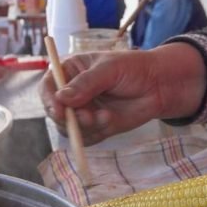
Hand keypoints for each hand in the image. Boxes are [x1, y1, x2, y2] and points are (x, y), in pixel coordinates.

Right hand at [39, 43, 206, 144]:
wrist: (158, 86)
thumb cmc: (134, 68)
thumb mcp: (110, 69)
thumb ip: (87, 83)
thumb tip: (62, 98)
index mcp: (70, 71)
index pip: (48, 86)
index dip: (49, 100)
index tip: (58, 110)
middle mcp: (73, 93)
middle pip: (55, 112)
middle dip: (70, 118)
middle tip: (88, 117)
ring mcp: (83, 111)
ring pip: (70, 128)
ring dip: (85, 127)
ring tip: (106, 117)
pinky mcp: (96, 127)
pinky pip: (86, 138)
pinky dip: (95, 134)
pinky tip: (110, 121)